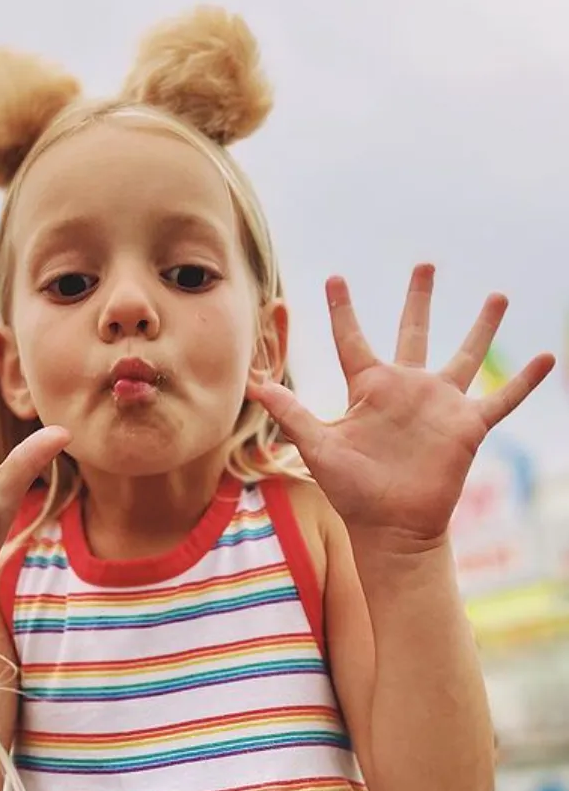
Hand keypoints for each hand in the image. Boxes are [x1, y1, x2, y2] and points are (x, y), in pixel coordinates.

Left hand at [250, 264, 553, 542]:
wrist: (390, 526)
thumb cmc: (352, 489)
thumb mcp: (317, 445)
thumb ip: (290, 412)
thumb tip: (252, 383)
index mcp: (368, 387)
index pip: (351, 338)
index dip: (341, 308)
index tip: (334, 278)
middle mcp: (405, 388)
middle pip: (413, 330)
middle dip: (418, 297)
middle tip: (425, 264)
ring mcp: (439, 405)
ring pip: (466, 355)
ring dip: (482, 326)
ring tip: (498, 295)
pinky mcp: (467, 427)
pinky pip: (503, 400)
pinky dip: (524, 381)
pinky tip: (548, 357)